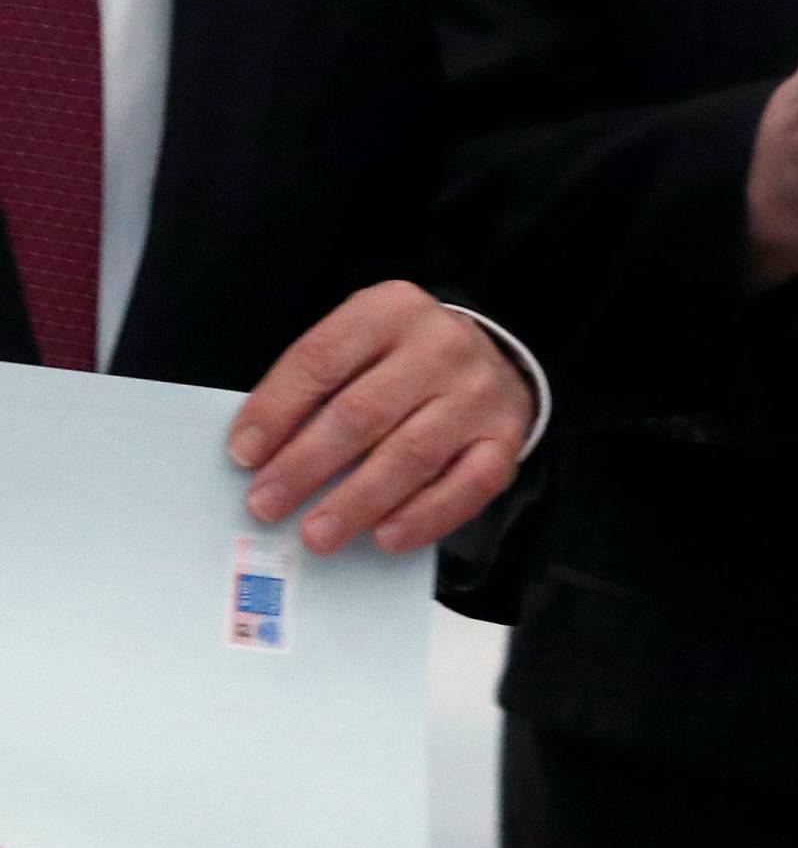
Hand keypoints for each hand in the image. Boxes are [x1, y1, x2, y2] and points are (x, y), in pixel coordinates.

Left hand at [228, 284, 533, 557]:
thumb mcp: (359, 346)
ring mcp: (477, 392)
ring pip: (410, 454)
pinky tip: (384, 539)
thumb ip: (316, 387)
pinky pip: (465, 486)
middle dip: (306, 465)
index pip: (323, 358)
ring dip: (356, 501)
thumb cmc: (402, 362)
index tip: (242, 455)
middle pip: (362, 411)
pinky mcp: (504, 438)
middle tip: (266, 504)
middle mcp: (440, 345)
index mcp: (391, 309)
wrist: (490, 361)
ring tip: (315, 534)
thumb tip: (259, 455)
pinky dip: (423, 517)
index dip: (277, 409)